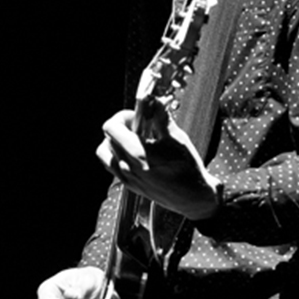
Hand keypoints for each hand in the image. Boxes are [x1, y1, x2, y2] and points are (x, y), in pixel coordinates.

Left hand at [98, 99, 220, 220]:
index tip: (137, 115)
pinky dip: (117, 155)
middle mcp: (129, 167)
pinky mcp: (129, 185)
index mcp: (139, 154)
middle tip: (139, 125)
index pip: (111, 127)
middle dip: (122, 126)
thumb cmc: (189, 169)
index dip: (123, 116)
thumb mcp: (178, 138)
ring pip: (105, 152)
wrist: (193, 197)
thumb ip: (161, 118)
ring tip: (133, 140)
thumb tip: (153, 102)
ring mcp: (127, 178)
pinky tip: (133, 153)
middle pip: (108, 137)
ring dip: (116, 141)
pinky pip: (111, 166)